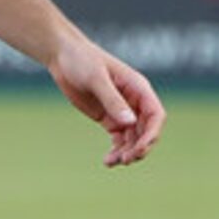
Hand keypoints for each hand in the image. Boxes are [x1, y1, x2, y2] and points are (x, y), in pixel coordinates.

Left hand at [48, 38, 164, 167]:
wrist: (62, 56)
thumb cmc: (82, 60)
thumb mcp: (97, 79)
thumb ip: (113, 100)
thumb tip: (130, 122)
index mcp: (138, 88)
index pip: (155, 115)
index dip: (152, 134)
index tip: (140, 148)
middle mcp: (134, 101)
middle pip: (147, 130)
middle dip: (139, 147)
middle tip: (125, 160)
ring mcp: (122, 110)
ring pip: (133, 138)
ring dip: (127, 152)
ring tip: (112, 162)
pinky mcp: (108, 118)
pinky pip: (119, 139)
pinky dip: (117, 151)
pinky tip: (108, 161)